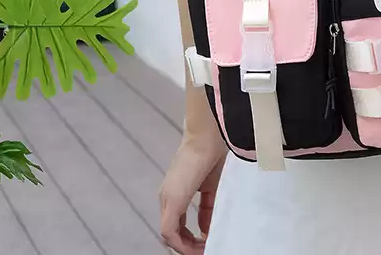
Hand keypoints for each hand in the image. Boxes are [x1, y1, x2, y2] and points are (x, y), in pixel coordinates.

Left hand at [160, 130, 226, 253]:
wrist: (208, 136)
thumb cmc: (212, 152)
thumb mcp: (212, 185)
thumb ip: (208, 206)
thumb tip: (207, 228)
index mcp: (177, 190)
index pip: (180, 222)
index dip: (192, 236)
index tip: (207, 241)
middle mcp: (167, 196)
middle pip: (172, 231)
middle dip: (189, 245)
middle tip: (205, 249)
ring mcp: (168, 199)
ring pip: (169, 235)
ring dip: (186, 247)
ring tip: (203, 251)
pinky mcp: (173, 201)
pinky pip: (170, 232)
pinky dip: (182, 244)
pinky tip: (197, 247)